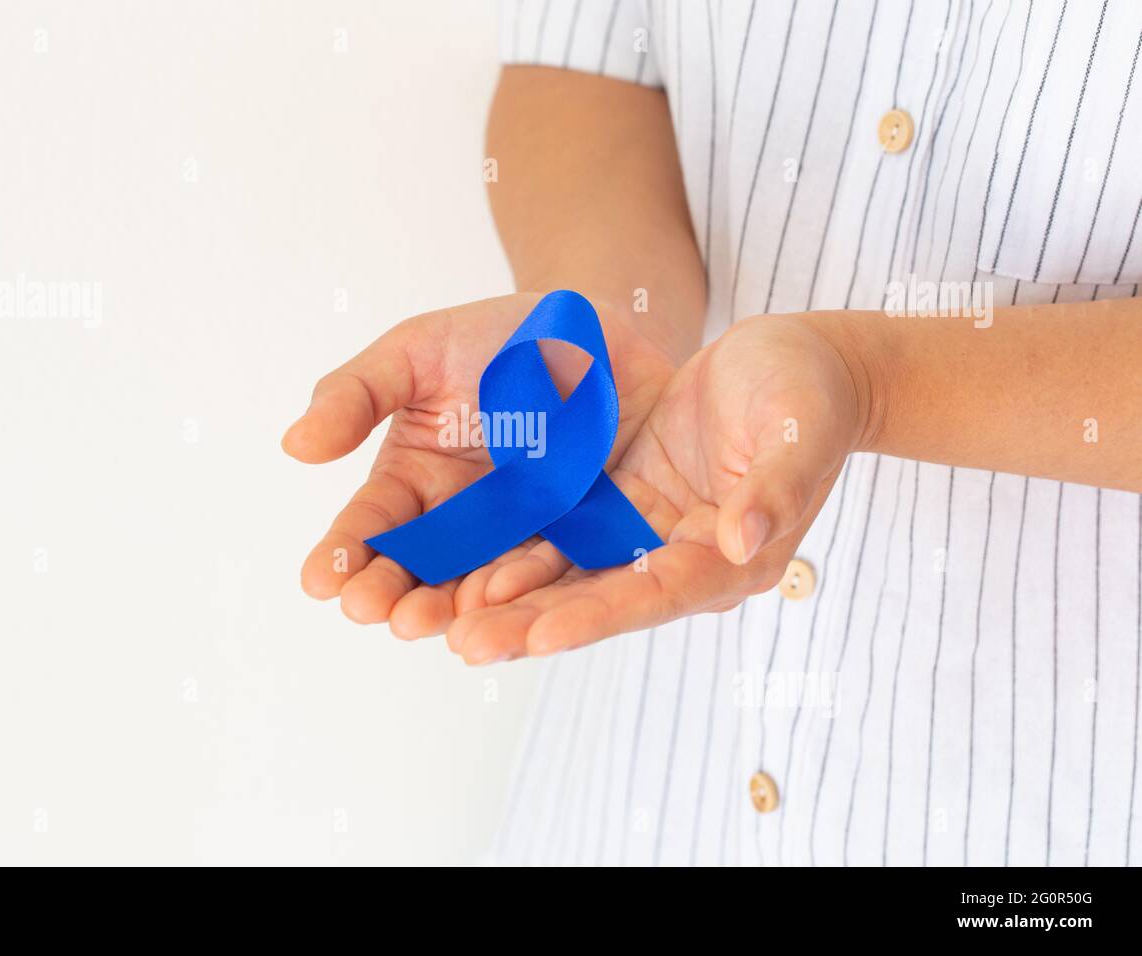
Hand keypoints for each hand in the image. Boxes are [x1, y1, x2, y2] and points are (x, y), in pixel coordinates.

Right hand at [283, 292, 677, 638]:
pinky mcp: (590, 541)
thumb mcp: (418, 351)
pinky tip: (511, 612)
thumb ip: (357, 393)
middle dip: (398, 597)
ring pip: (489, 588)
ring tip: (437, 628)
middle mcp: (468, 522)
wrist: (602, 330)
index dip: (346, 554)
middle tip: (376, 611)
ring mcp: (529, 535)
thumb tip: (295, 445)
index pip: (373, 527)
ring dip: (460, 614)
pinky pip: (566, 579)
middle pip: (426, 573)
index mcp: (416, 482)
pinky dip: (540, 601)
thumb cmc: (503, 337)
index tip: (321, 580)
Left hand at [446, 311, 875, 663]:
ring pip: (570, 577)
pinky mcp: (621, 505)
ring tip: (444, 622)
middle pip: (600, 602)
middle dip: (533, 625)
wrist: (792, 366)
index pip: (657, 595)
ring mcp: (647, 536)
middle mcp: (682, 560)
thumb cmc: (808, 394)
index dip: (599, 616)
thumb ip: (775, 487)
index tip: (541, 634)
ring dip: (511, 600)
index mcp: (732, 558)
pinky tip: (461, 565)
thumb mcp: (797, 431)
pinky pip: (561, 536)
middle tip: (465, 645)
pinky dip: (516, 552)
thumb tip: (740, 540)